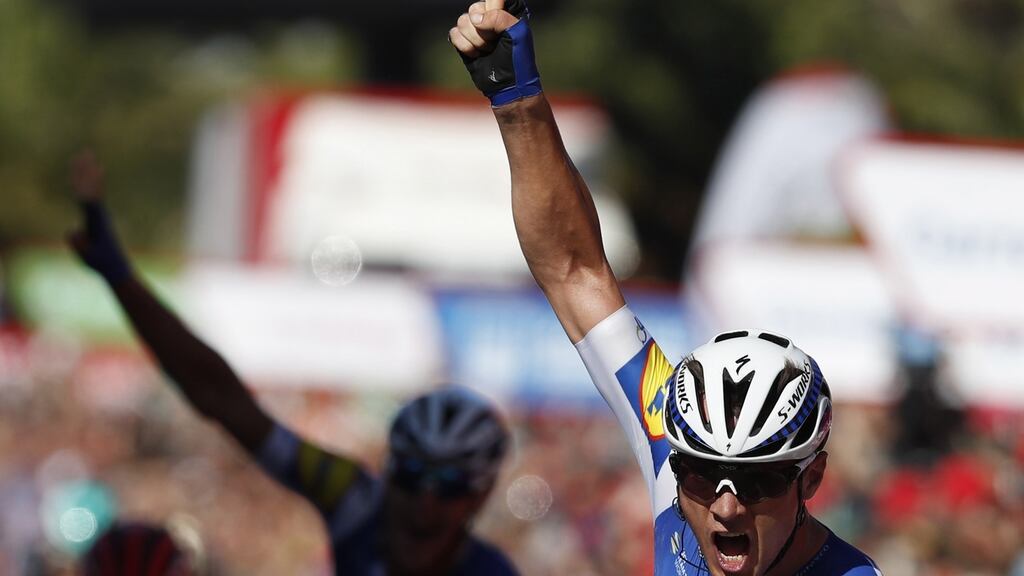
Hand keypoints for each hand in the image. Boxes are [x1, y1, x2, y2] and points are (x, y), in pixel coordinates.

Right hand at [67, 151, 133, 284]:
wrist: (118, 268)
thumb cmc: (101, 264)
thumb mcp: (88, 257)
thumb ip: (78, 244)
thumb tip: (73, 231)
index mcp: (97, 222)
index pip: (88, 200)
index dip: (83, 185)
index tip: (80, 171)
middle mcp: (100, 214)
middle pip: (91, 188)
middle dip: (86, 170)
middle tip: (85, 152)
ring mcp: (100, 215)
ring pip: (93, 189)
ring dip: (88, 172)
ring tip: (87, 156)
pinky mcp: (99, 218)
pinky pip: (93, 196)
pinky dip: (90, 183)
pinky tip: (91, 175)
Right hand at [449, 0, 519, 58]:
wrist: (506, 84)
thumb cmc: (517, 58)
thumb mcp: (518, 34)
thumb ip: (500, 18)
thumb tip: (476, 19)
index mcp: (507, 9)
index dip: (492, 10)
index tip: (498, 28)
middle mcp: (489, 15)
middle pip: (474, 8)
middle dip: (483, 30)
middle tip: (495, 42)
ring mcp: (475, 28)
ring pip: (462, 21)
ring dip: (475, 40)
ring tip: (487, 50)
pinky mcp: (464, 40)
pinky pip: (454, 33)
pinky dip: (465, 46)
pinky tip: (476, 54)